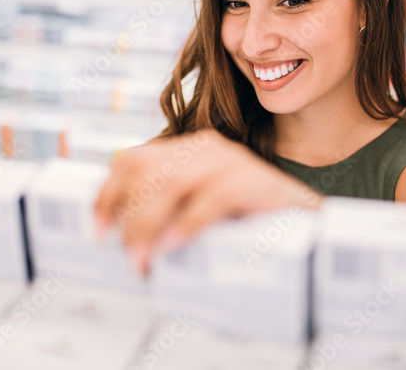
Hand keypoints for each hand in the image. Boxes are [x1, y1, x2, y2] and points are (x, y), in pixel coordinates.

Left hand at [93, 129, 322, 275]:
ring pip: (172, 182)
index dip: (108, 193)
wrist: (308, 222)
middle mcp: (205, 149)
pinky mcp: (252, 181)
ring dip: (151, 224)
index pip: (132, 159)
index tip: (97, 229)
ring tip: (146, 257)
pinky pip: (211, 199)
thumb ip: (170, 210)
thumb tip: (126, 239)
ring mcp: (229, 161)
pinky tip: (176, 245)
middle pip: (145, 169)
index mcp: (189, 151)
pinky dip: (188, 224)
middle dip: (127, 215)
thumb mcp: (201, 209)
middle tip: (128, 255)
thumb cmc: (250, 220)